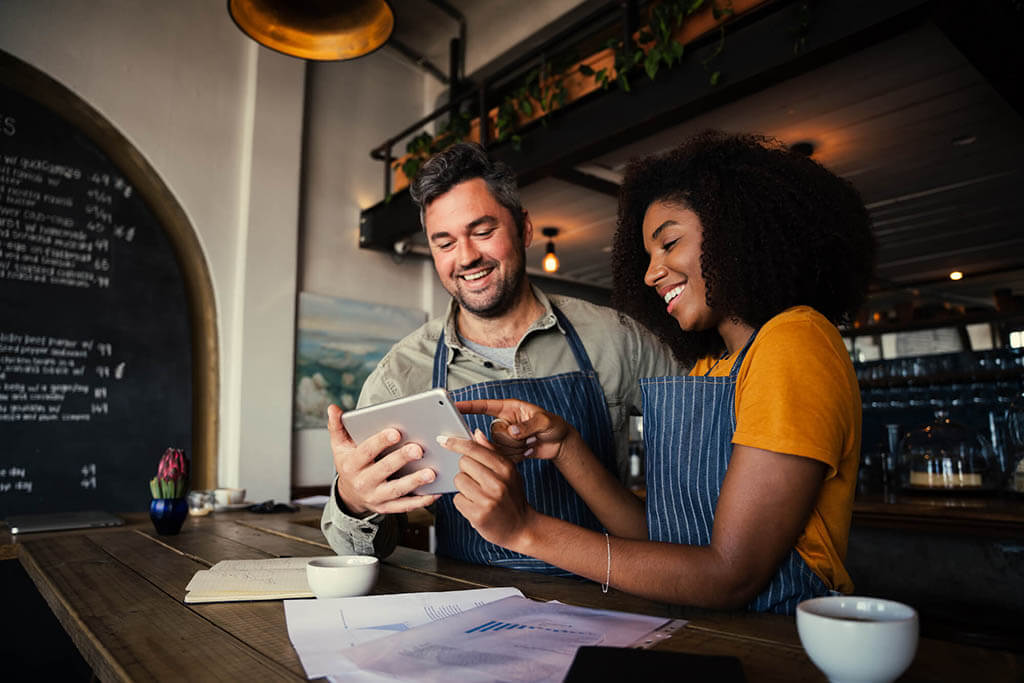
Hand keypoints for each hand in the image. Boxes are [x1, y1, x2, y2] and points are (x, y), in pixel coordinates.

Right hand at [327, 404, 439, 515]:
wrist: (349, 495)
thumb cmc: (350, 464)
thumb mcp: (339, 446)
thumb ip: (337, 426)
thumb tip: (333, 408)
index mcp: (351, 464)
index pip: (366, 451)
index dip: (380, 442)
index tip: (396, 432)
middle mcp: (363, 482)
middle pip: (383, 470)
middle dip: (401, 459)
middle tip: (419, 449)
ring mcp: (375, 497)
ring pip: (396, 490)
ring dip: (414, 482)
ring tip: (431, 473)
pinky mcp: (387, 508)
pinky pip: (404, 506)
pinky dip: (420, 501)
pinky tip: (434, 493)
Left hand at [444, 429, 536, 550]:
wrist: (522, 528)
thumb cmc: (512, 497)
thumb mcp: (509, 472)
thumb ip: (491, 451)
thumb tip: (476, 433)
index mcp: (505, 468)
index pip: (474, 449)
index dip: (456, 443)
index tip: (443, 440)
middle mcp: (498, 482)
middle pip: (463, 463)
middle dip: (466, 470)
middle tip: (477, 480)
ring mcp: (488, 499)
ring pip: (458, 481)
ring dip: (464, 487)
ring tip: (477, 494)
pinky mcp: (478, 515)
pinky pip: (457, 499)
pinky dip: (463, 502)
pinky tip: (475, 506)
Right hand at [455, 398, 577, 464]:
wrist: (560, 444)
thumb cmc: (554, 425)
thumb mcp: (545, 421)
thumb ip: (528, 425)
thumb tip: (512, 432)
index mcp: (509, 408)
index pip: (484, 406)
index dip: (469, 406)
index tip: (455, 406)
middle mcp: (504, 422)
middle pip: (492, 433)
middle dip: (511, 439)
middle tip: (528, 437)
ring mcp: (505, 438)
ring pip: (497, 448)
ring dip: (516, 449)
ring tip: (531, 442)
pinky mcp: (507, 451)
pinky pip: (502, 458)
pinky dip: (517, 457)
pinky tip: (528, 450)